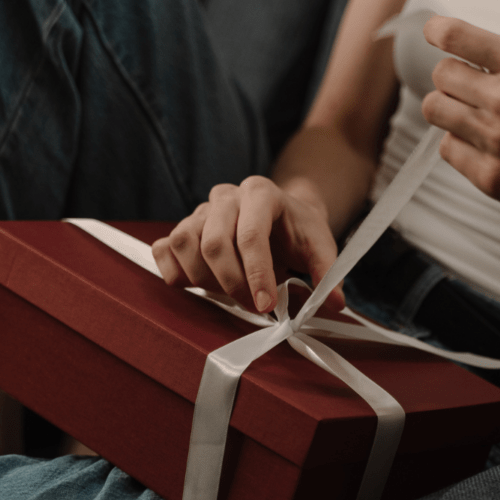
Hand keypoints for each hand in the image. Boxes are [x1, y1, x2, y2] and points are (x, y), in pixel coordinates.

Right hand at [151, 176, 344, 313]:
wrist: (283, 217)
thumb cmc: (298, 233)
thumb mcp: (321, 247)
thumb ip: (328, 273)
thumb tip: (335, 302)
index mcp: (261, 193)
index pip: (251, 235)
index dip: (256, 275)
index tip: (265, 306)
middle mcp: (226, 196)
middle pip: (214, 242)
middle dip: (232, 284)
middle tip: (253, 306)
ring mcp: (201, 210)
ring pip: (185, 243)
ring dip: (204, 280)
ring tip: (229, 293)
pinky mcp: (184, 226)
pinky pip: (164, 248)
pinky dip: (174, 271)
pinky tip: (196, 285)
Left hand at [419, 16, 499, 234]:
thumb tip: (477, 46)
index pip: (457, 37)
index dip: (438, 32)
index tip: (434, 33)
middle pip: (441, 76)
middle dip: (452, 80)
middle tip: (469, 91)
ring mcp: (497, 141)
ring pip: (436, 111)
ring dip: (451, 112)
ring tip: (476, 119)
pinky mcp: (492, 177)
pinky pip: (448, 149)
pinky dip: (462, 146)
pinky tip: (488, 148)